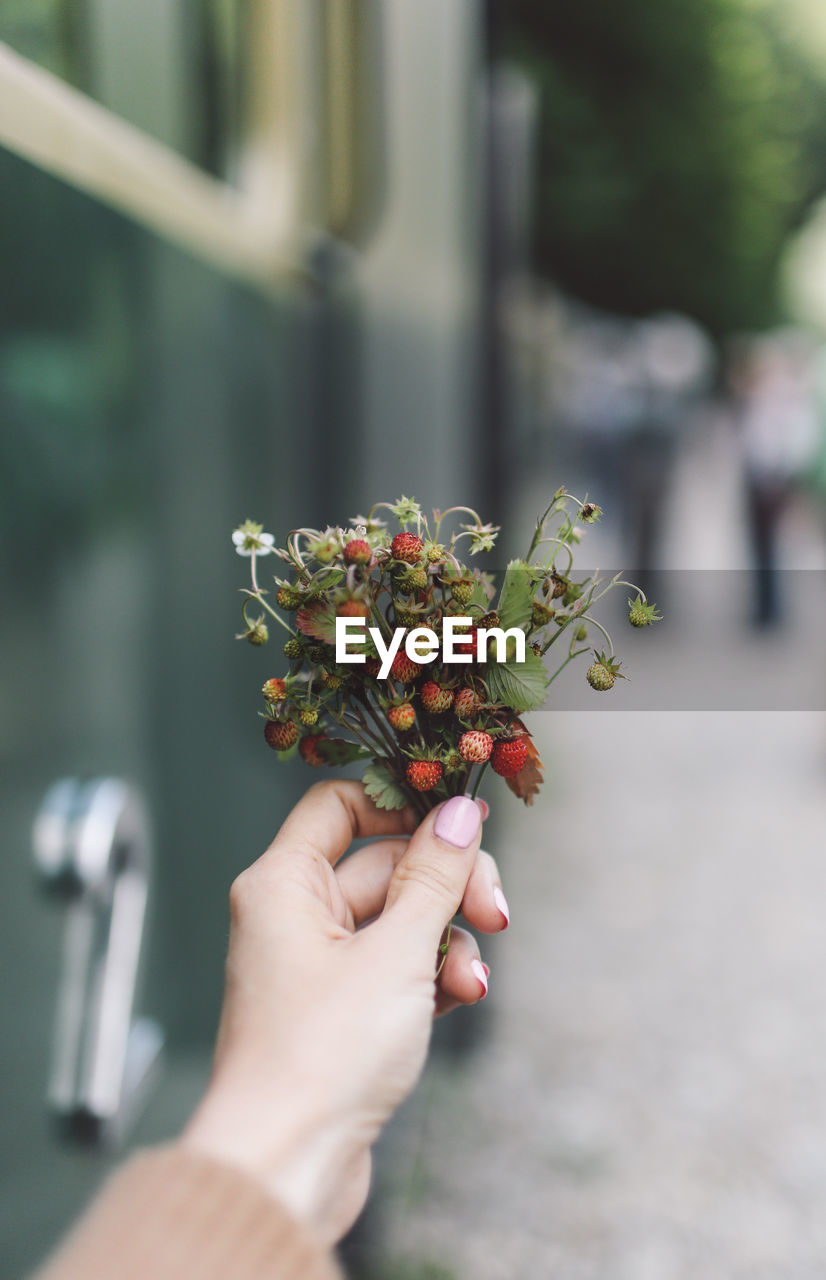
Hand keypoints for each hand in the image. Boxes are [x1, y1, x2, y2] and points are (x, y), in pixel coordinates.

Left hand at [181, 780, 507, 1243]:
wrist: (285, 1167)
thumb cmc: (321, 1054)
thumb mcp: (396, 952)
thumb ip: (434, 876)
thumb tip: (459, 812)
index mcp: (284, 884)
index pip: (340, 806)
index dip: (402, 804)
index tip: (463, 819)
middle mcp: (294, 915)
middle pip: (385, 864)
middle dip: (447, 885)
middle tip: (495, 909)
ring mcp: (318, 965)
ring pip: (400, 921)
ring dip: (448, 940)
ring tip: (471, 979)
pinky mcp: (341, 1011)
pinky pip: (397, 968)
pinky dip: (433, 977)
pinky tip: (462, 999)